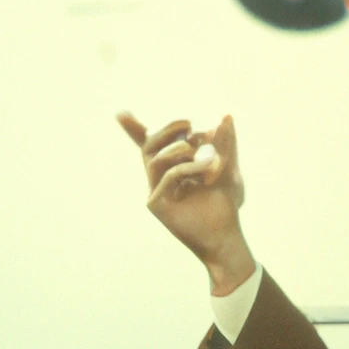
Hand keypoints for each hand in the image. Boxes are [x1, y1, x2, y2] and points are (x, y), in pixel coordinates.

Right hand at [117, 113, 254, 293]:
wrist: (226, 235)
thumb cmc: (225, 203)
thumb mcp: (228, 166)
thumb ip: (225, 142)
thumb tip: (225, 116)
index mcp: (170, 167)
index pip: (148, 144)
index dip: (133, 128)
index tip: (120, 113)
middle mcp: (158, 178)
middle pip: (149, 145)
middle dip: (169, 129)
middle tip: (192, 125)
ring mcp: (155, 192)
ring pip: (154, 158)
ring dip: (181, 149)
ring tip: (208, 155)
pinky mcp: (157, 206)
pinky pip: (167, 176)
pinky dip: (188, 168)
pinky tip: (207, 175)